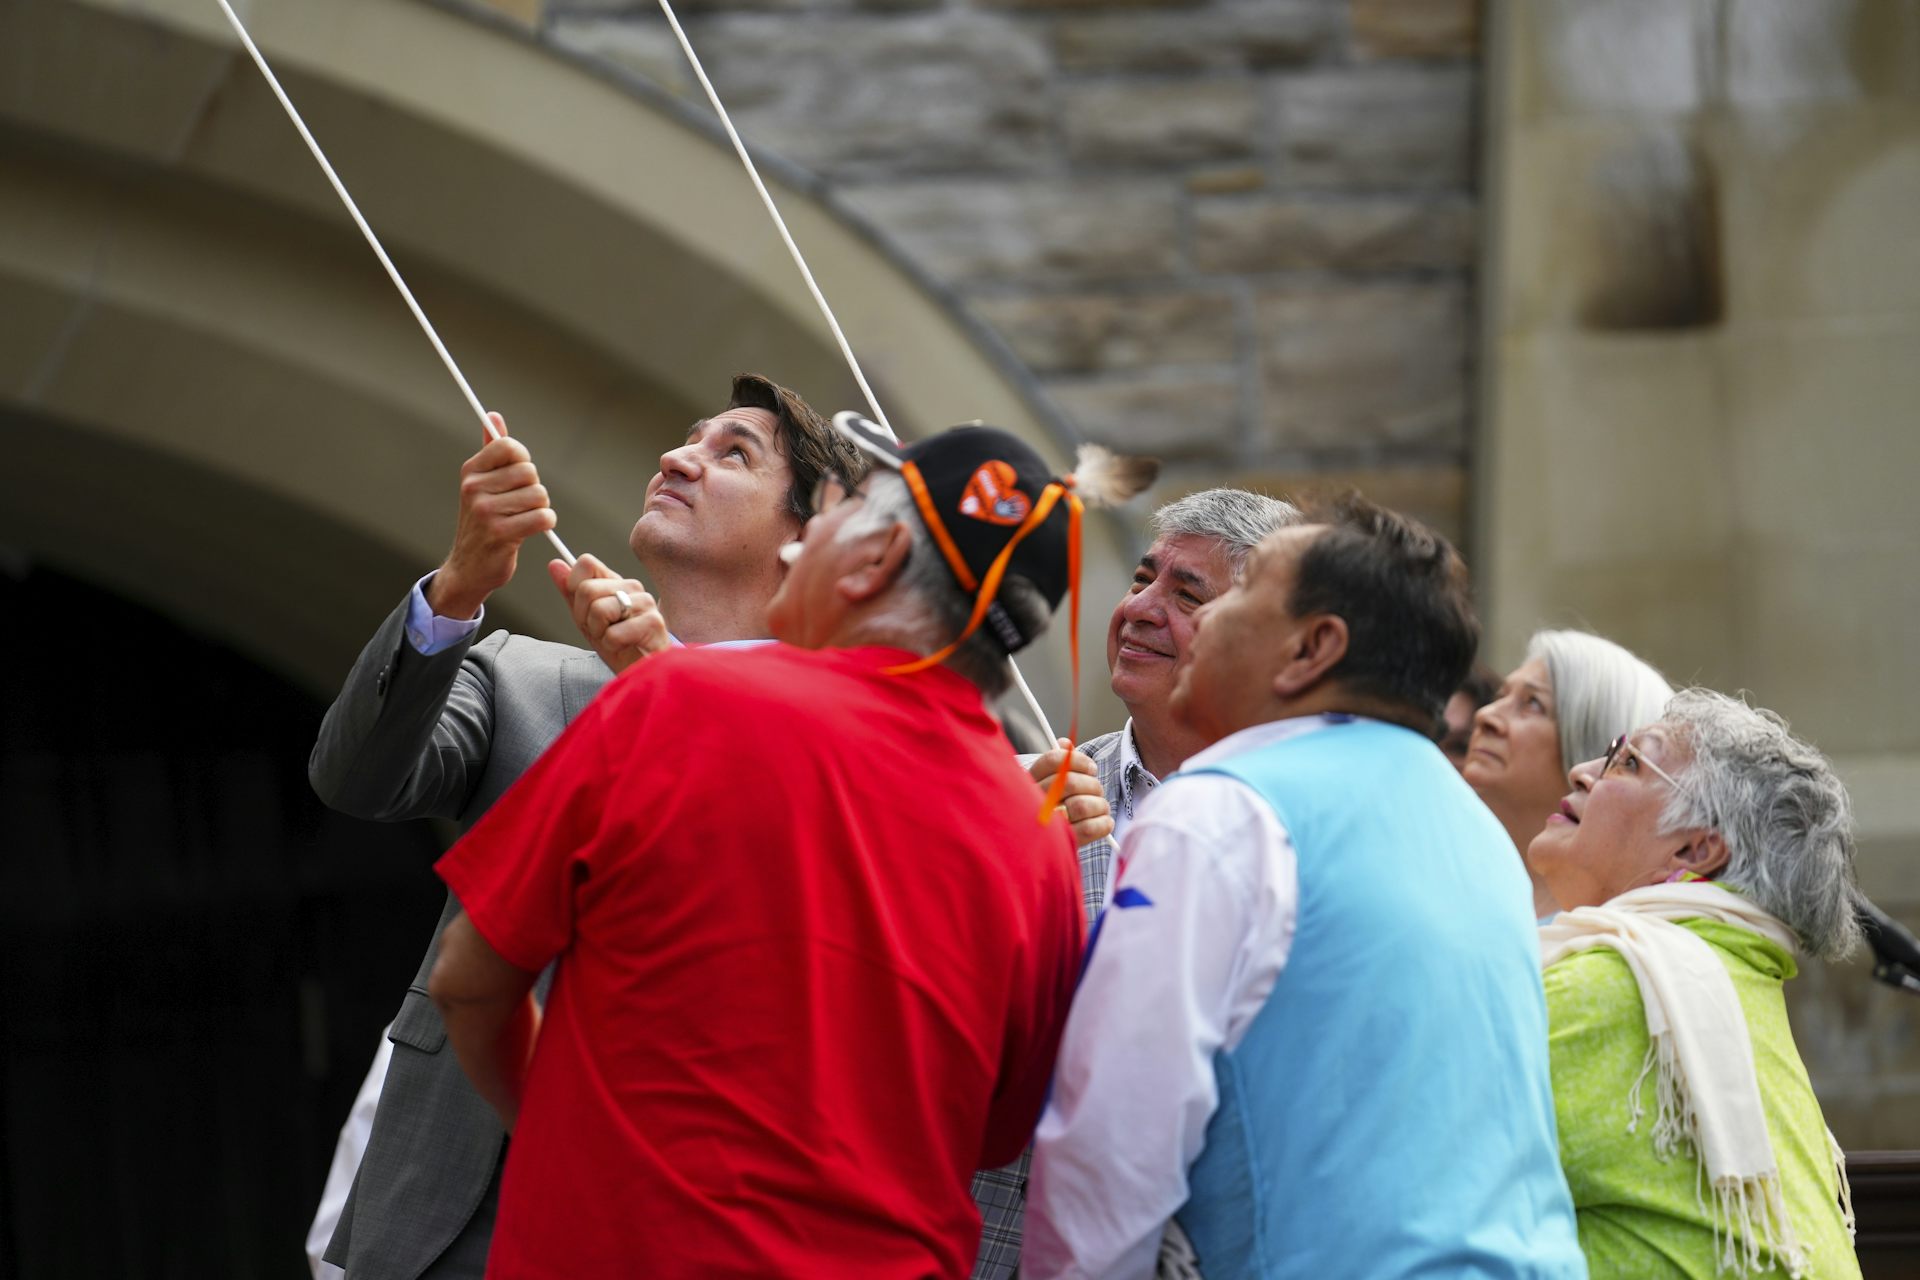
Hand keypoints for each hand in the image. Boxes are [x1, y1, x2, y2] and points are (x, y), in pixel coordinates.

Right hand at [426, 414, 556, 619]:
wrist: (468, 567)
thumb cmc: (482, 521)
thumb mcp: (481, 484)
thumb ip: (491, 449)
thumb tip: (493, 415)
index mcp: (471, 471)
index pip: (510, 447)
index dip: (523, 461)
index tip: (518, 479)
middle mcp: (474, 488)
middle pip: (530, 472)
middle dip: (534, 489)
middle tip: (520, 505)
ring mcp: (485, 511)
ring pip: (539, 495)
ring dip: (541, 508)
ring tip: (523, 518)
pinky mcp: (501, 534)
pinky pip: (542, 517)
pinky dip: (545, 523)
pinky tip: (532, 529)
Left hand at [547, 554, 670, 674]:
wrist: (642, 671)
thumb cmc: (617, 646)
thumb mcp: (586, 619)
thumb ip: (571, 592)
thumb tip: (555, 564)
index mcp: (616, 582)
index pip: (586, 563)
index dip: (575, 589)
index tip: (585, 610)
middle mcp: (633, 586)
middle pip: (587, 589)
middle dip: (584, 617)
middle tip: (601, 631)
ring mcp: (645, 603)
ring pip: (599, 610)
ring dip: (599, 633)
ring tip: (614, 640)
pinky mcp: (653, 623)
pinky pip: (613, 634)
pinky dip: (612, 646)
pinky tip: (626, 647)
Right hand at [1031, 738, 1112, 848]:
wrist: (1029, 850)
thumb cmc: (1041, 811)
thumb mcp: (1043, 784)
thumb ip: (1056, 764)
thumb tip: (1065, 743)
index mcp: (1028, 783)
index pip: (1054, 760)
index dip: (1079, 760)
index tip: (1090, 768)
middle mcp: (1033, 803)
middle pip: (1070, 782)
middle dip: (1092, 785)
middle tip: (1097, 790)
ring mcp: (1046, 825)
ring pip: (1081, 806)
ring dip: (1099, 805)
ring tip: (1101, 807)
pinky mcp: (1060, 845)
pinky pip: (1089, 829)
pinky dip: (1103, 824)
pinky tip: (1104, 822)